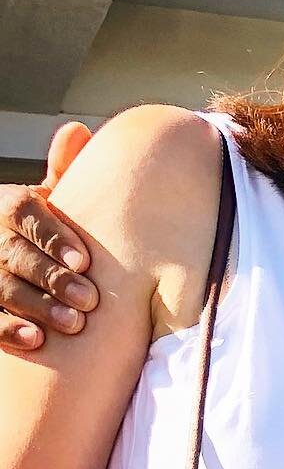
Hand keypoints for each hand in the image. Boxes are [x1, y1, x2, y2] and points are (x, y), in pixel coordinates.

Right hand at [0, 123, 96, 352]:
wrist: (13, 256)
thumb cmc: (41, 231)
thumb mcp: (48, 203)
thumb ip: (64, 174)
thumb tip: (77, 129)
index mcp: (6, 204)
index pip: (22, 211)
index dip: (52, 236)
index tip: (84, 262)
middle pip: (12, 253)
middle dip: (52, 278)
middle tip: (90, 301)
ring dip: (36, 306)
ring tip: (73, 324)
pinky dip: (6, 329)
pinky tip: (34, 340)